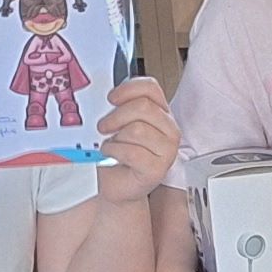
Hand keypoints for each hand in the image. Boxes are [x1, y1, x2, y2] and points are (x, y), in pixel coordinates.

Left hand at [94, 78, 181, 204]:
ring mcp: (167, 150)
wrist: (115, 184)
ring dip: (115, 138)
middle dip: (116, 115)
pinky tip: (111, 155)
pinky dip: (114, 151)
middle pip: (143, 107)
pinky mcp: (158, 169)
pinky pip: (132, 152)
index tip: (111, 98)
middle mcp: (168, 129)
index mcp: (160, 113)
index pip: (150, 88)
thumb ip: (117, 107)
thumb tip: (105, 96)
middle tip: (103, 126)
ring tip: (110, 145)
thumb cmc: (117, 154)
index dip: (128, 89)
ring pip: (137, 129)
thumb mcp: (117, 124)